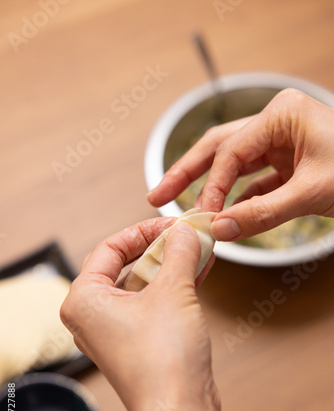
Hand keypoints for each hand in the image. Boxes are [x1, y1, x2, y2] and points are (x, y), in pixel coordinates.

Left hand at [60, 218, 250, 410]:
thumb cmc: (164, 358)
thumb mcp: (174, 291)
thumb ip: (179, 252)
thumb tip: (185, 230)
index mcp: (84, 299)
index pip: (110, 248)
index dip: (143, 230)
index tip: (172, 223)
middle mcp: (94, 314)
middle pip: (127, 265)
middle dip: (161, 248)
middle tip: (187, 235)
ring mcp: (116, 330)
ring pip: (144, 284)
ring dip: (172, 266)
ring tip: (198, 247)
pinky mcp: (138, 342)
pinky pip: (154, 303)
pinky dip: (175, 286)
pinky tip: (199, 270)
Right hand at [147, 89, 333, 240]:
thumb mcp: (312, 193)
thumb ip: (263, 213)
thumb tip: (220, 230)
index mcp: (281, 114)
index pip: (231, 151)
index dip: (212, 185)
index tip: (201, 215)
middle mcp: (277, 122)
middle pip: (219, 147)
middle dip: (187, 171)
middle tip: (157, 193)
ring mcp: (281, 142)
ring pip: (233, 163)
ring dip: (210, 186)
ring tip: (179, 202)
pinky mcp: (288, 162)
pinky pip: (255, 180)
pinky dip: (240, 199)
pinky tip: (224, 215)